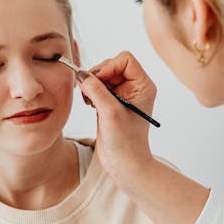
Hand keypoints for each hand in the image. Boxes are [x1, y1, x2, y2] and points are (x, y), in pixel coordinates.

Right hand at [76, 51, 156, 179]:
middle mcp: (134, 87)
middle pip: (112, 65)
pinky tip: (90, 105)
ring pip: (103, 75)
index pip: (125, 59)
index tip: (97, 82)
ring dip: (92, 84)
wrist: (124, 164)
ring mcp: (123, 95)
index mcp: (143, 86)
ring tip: (89, 101)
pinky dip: (90, 91)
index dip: (109, 67)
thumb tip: (81, 75)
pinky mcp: (111, 102)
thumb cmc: (125, 142)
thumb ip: (96, 90)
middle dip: (97, 75)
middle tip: (89, 93)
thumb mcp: (110, 112)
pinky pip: (98, 86)